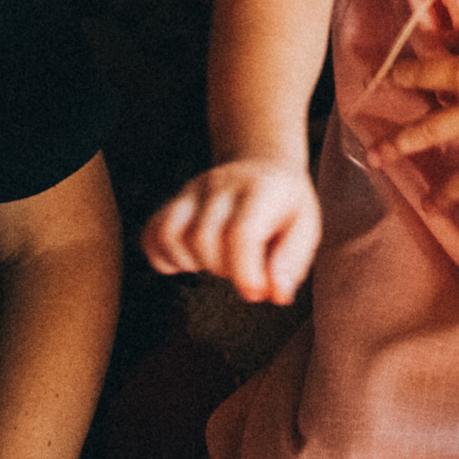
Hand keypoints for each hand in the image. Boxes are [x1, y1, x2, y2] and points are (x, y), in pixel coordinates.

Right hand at [140, 159, 320, 305]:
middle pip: (203, 239)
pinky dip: (163, 256)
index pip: (240, 234)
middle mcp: (222, 183)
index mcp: (261, 188)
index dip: (246, 273)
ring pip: (171, 235)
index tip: (257, 292)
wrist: (262, 165)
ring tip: (218, 261)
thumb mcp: (306, 226)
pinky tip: (190, 260)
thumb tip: (275, 294)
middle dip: (223, 270)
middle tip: (243, 270)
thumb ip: (292, 261)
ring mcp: (193, 190)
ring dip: (193, 262)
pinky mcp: (174, 200)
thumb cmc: (286, 205)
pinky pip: (151, 233)